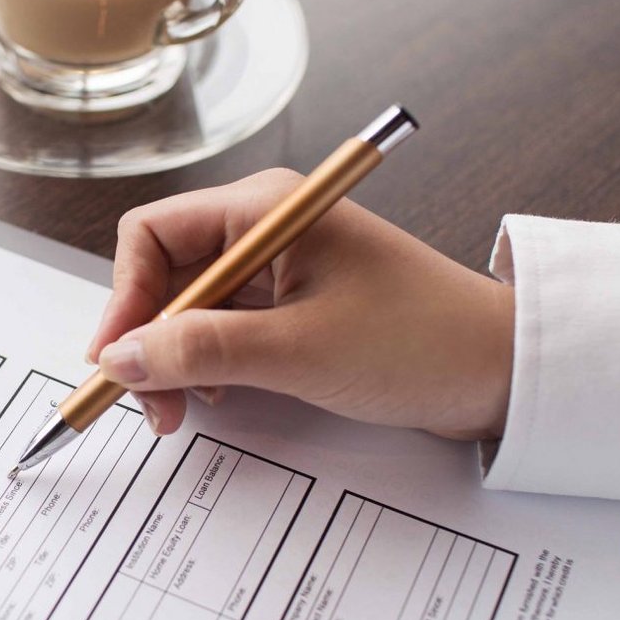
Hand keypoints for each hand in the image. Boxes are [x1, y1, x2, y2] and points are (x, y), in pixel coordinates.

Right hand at [87, 170, 514, 439]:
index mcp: (267, 208)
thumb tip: (121, 357)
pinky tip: (217, 396)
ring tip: (182, 411)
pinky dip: (207, 363)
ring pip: (189, 304)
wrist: (502, 371)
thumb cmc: (419, 342)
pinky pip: (223, 325)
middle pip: (165, 272)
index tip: (117, 362)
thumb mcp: (298, 352)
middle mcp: (266, 226)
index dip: (125, 299)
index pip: (153, 234)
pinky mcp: (293, 302)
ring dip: (174, 358)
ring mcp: (280, 264)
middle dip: (147, 338)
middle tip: (150, 405)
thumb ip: (202, 352)